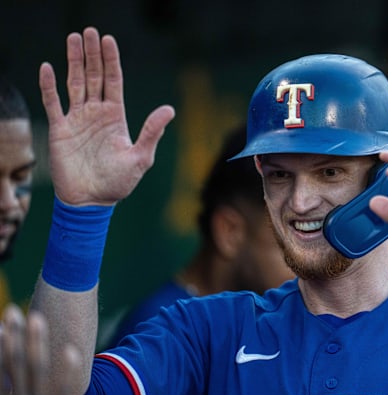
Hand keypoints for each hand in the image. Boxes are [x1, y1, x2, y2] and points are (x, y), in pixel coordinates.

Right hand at [0, 305, 81, 394]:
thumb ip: (7, 383)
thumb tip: (2, 347)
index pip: (0, 368)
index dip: (0, 346)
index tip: (0, 325)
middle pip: (16, 364)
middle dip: (14, 337)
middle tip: (13, 310)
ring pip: (37, 370)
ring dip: (35, 342)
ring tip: (37, 318)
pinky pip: (67, 389)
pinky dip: (68, 371)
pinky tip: (73, 350)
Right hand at [39, 27, 174, 205]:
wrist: (92, 202)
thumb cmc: (119, 183)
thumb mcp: (140, 157)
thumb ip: (151, 132)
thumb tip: (169, 109)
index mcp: (116, 117)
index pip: (113, 81)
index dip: (111, 60)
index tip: (108, 40)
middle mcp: (96, 113)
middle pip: (94, 76)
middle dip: (91, 54)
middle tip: (89, 31)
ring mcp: (77, 119)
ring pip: (74, 83)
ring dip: (72, 62)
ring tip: (72, 39)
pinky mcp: (60, 130)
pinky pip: (53, 103)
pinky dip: (49, 86)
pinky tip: (48, 68)